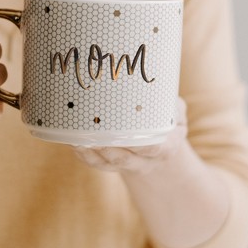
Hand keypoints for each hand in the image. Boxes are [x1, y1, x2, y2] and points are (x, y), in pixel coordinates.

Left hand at [73, 97, 187, 174]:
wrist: (161, 149)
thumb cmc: (166, 122)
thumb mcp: (174, 112)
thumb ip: (169, 102)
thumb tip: (155, 82)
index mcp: (165, 148)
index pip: (152, 149)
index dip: (139, 144)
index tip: (126, 133)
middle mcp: (145, 161)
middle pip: (124, 160)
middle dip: (108, 150)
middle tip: (93, 135)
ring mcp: (128, 165)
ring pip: (107, 164)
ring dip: (91, 154)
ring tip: (77, 140)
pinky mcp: (112, 165)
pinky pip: (97, 164)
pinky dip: (84, 155)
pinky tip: (73, 142)